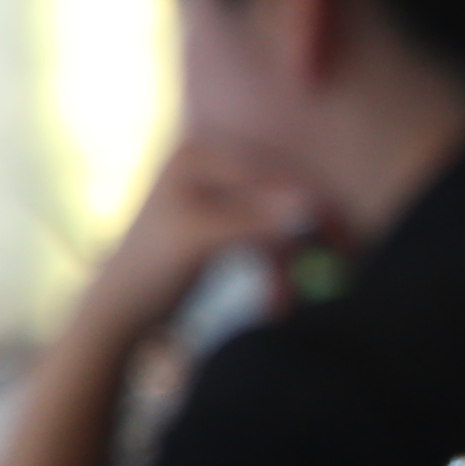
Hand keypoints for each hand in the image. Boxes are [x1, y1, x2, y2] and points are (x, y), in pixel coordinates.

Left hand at [69, 135, 318, 345]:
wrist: (121, 313)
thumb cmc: (149, 271)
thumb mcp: (200, 241)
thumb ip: (254, 220)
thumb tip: (313, 207)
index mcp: (196, 152)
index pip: (266, 170)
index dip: (306, 198)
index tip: (339, 229)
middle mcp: (210, 161)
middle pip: (277, 188)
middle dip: (306, 224)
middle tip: (344, 250)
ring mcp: (220, 191)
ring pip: (277, 214)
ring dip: (293, 250)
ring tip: (303, 283)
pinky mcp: (228, 221)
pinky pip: (268, 235)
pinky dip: (280, 260)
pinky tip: (284, 292)